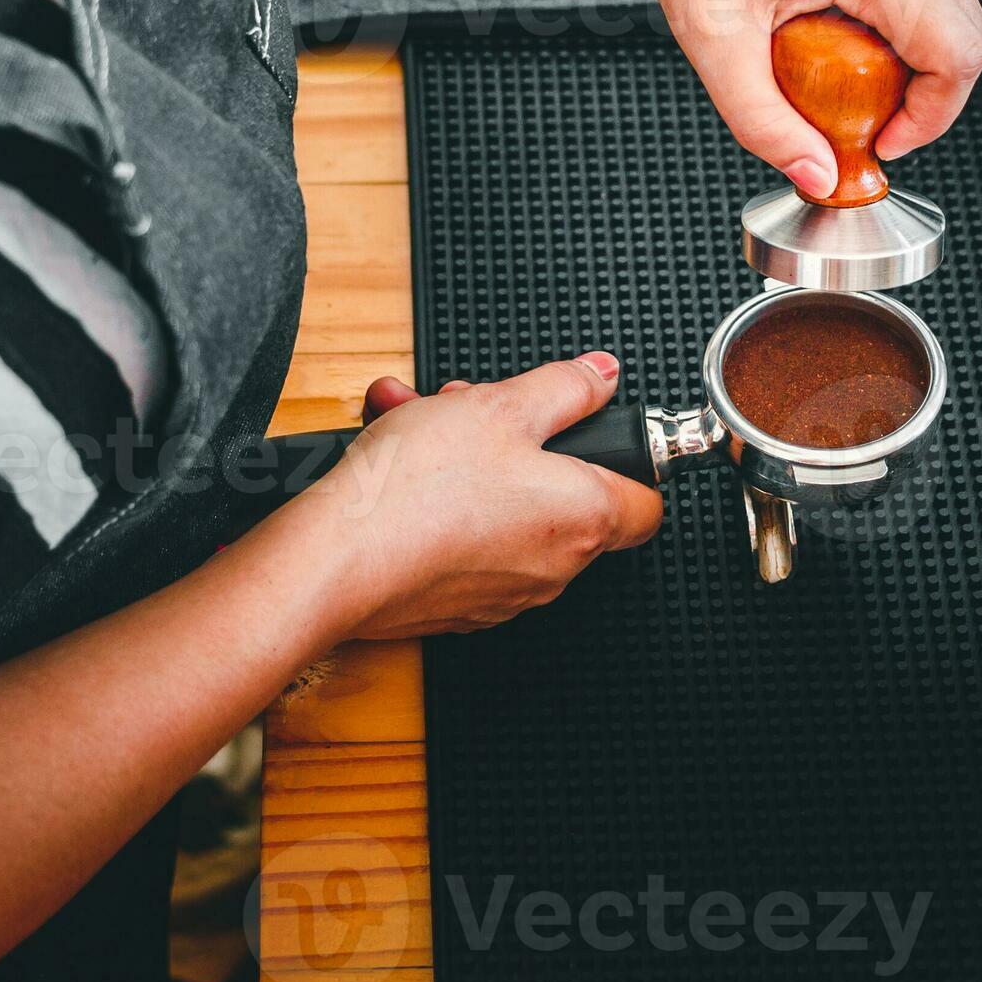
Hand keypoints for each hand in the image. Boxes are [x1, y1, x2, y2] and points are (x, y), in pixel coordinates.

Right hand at [306, 354, 662, 641]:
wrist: (334, 561)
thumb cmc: (419, 489)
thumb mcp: (501, 404)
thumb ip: (564, 387)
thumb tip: (602, 376)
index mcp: (584, 518)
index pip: (646, 503)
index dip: (627, 460)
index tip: (598, 433)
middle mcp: (552, 567)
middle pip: (560, 492)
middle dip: (520, 439)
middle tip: (477, 407)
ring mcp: (501, 593)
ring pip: (503, 508)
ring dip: (470, 458)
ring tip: (419, 419)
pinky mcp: (452, 604)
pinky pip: (462, 538)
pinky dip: (439, 498)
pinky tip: (397, 460)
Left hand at [602, 0, 981, 194]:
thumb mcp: (711, 31)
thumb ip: (763, 119)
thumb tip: (814, 174)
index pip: (960, 52)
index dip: (933, 115)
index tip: (883, 137)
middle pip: (964, 26)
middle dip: (920, 85)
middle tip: (857, 108)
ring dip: (902, 38)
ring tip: (828, 49)